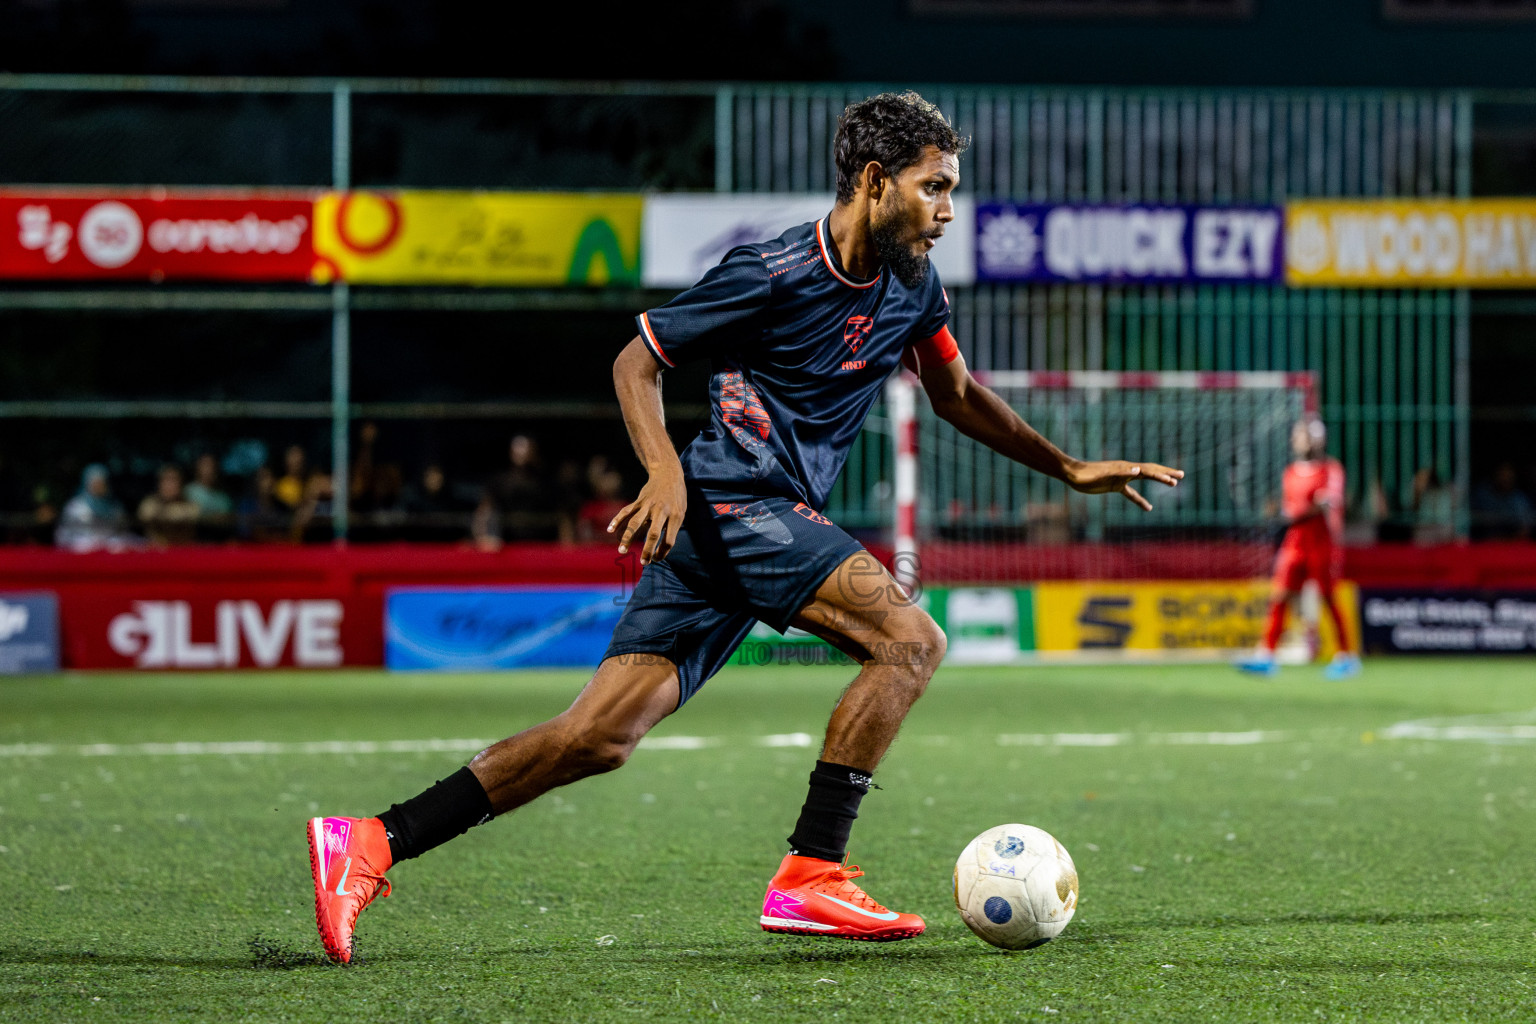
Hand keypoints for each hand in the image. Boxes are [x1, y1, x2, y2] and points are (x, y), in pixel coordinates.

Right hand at [608, 469, 686, 564]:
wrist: (668, 473)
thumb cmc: (677, 497)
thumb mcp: (681, 511)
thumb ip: (671, 527)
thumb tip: (659, 546)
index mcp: (676, 516)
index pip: (670, 540)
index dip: (663, 552)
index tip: (656, 559)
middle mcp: (662, 511)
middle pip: (653, 533)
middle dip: (647, 550)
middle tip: (643, 562)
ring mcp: (649, 505)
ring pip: (636, 523)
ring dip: (628, 538)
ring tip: (621, 551)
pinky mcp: (639, 501)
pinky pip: (626, 511)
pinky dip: (617, 520)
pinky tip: (610, 530)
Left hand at [1066, 460, 1183, 511]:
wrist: (1072, 474)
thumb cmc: (1087, 474)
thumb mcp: (1103, 475)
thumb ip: (1121, 472)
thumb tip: (1138, 469)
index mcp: (1126, 468)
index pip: (1148, 471)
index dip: (1162, 476)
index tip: (1174, 481)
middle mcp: (1126, 471)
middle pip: (1151, 471)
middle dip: (1166, 473)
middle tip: (1181, 475)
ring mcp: (1121, 478)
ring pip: (1144, 479)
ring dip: (1158, 480)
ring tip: (1173, 484)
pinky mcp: (1114, 485)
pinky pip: (1131, 494)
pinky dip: (1140, 500)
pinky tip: (1148, 508)